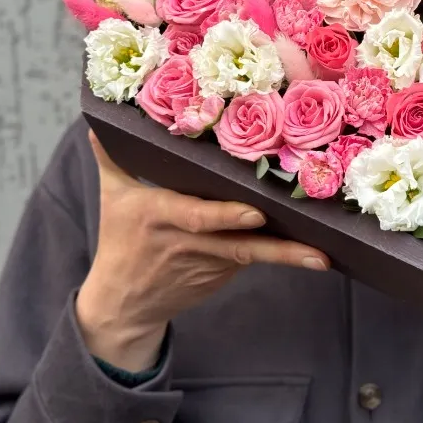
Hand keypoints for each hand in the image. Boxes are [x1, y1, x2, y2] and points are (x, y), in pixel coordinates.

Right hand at [76, 132, 329, 370]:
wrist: (121, 304)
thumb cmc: (119, 239)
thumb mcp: (112, 195)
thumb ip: (112, 156)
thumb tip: (98, 117)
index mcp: (160, 217)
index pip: (197, 217)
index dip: (225, 216)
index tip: (255, 214)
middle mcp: (188, 243)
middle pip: (238, 244)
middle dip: (277, 248)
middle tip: (316, 249)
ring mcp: (208, 264)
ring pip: (251, 254)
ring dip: (287, 256)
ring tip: (323, 256)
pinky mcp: (221, 276)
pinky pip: (250, 258)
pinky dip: (277, 252)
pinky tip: (312, 247)